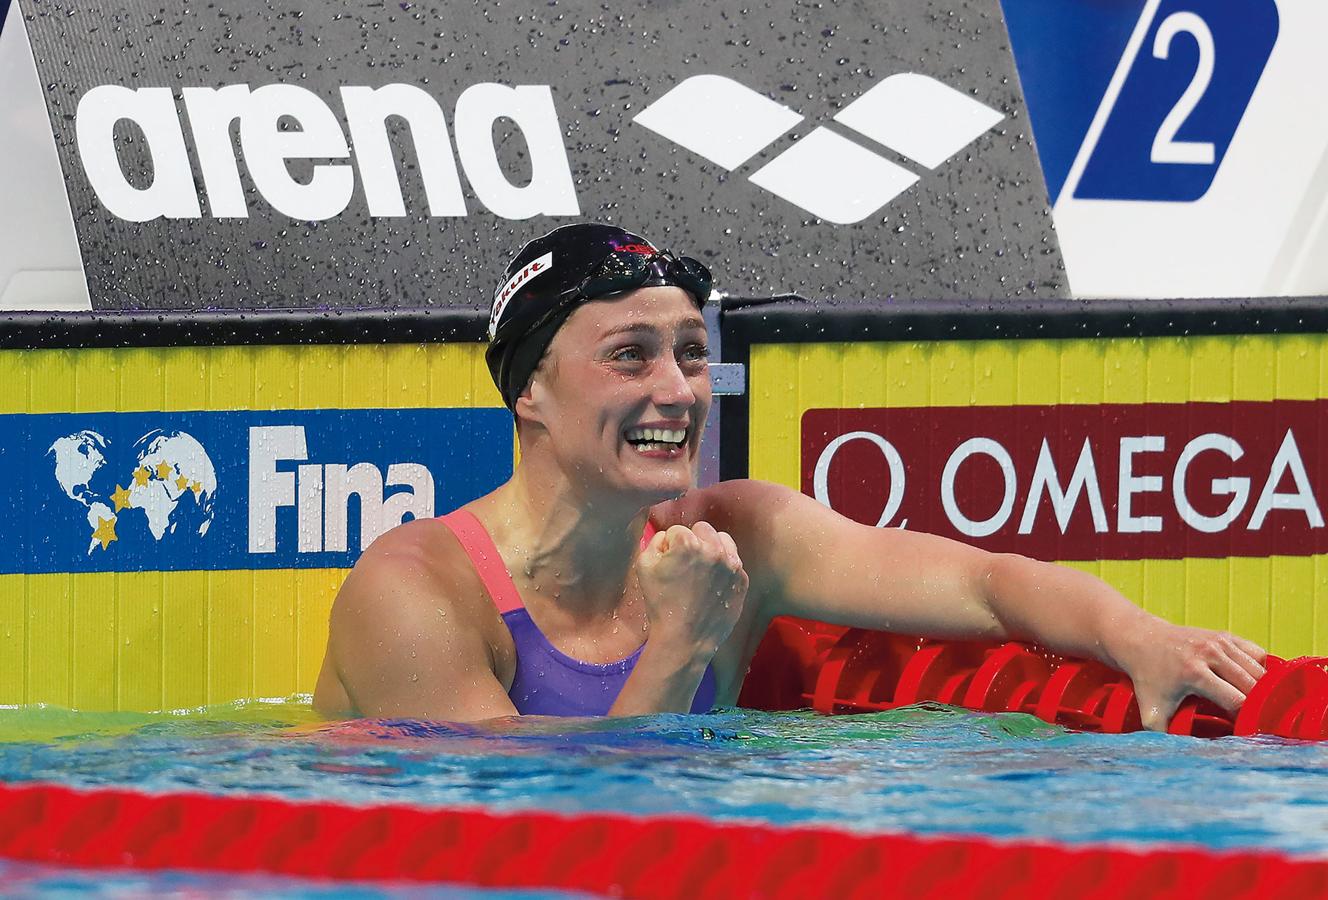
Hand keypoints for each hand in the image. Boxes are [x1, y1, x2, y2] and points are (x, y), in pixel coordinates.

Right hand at [635, 521, 747, 659]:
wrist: (684, 639)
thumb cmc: (660, 604)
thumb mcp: (644, 567)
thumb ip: (655, 542)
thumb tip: (668, 537)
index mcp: (687, 544)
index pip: (677, 531)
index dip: (669, 547)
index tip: (669, 564)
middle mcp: (713, 549)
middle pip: (702, 529)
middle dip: (692, 541)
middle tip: (685, 564)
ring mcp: (732, 565)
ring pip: (722, 540)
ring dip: (711, 549)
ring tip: (701, 571)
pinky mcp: (742, 580)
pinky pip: (733, 562)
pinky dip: (723, 568)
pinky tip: (712, 584)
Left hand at [1117, 621, 1267, 730]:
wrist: (1141, 641)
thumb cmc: (1148, 678)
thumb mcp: (1150, 711)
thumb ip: (1163, 737)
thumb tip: (1179, 757)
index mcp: (1194, 673)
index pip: (1237, 701)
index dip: (1243, 718)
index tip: (1241, 729)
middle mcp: (1209, 654)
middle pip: (1253, 686)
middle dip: (1256, 705)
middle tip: (1250, 718)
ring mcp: (1219, 642)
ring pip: (1259, 670)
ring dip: (1260, 688)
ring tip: (1250, 701)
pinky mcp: (1225, 635)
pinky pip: (1257, 653)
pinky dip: (1258, 668)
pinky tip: (1246, 680)